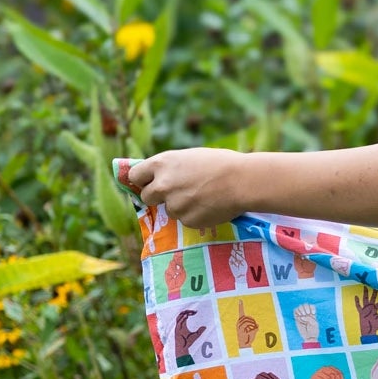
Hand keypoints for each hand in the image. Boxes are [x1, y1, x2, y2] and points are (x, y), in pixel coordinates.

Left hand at [120, 148, 250, 224]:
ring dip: (181, 206)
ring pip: (170, 210)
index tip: (149, 183)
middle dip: (158, 197)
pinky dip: (195, 215)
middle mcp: (162, 185)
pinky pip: (186, 219)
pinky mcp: (187, 220)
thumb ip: (171, 168)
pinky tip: (210, 206)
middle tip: (175, 194)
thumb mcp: (189, 157)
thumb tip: (159, 177)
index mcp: (161, 164)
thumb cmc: (220, 163)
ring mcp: (174, 205)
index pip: (135, 176)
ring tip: (202, 197)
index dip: (142, 180)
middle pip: (147, 197)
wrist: (242, 181)